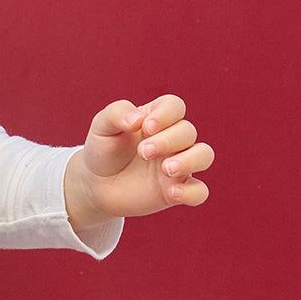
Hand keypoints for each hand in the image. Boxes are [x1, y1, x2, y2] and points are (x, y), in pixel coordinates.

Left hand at [64, 94, 213, 228]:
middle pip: (188, 131)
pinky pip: (199, 192)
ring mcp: (178, 164)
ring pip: (204, 155)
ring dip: (190, 160)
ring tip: (166, 169)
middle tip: (143, 152)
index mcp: (157, 118)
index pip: (174, 106)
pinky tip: (172, 193)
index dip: (165, 114)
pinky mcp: (176, 190)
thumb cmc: (103, 150)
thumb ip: (117, 113)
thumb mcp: (102, 127)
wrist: (96, 185)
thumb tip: (137, 120)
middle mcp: (173, 139)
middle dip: (168, 141)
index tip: (145, 127)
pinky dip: (192, 192)